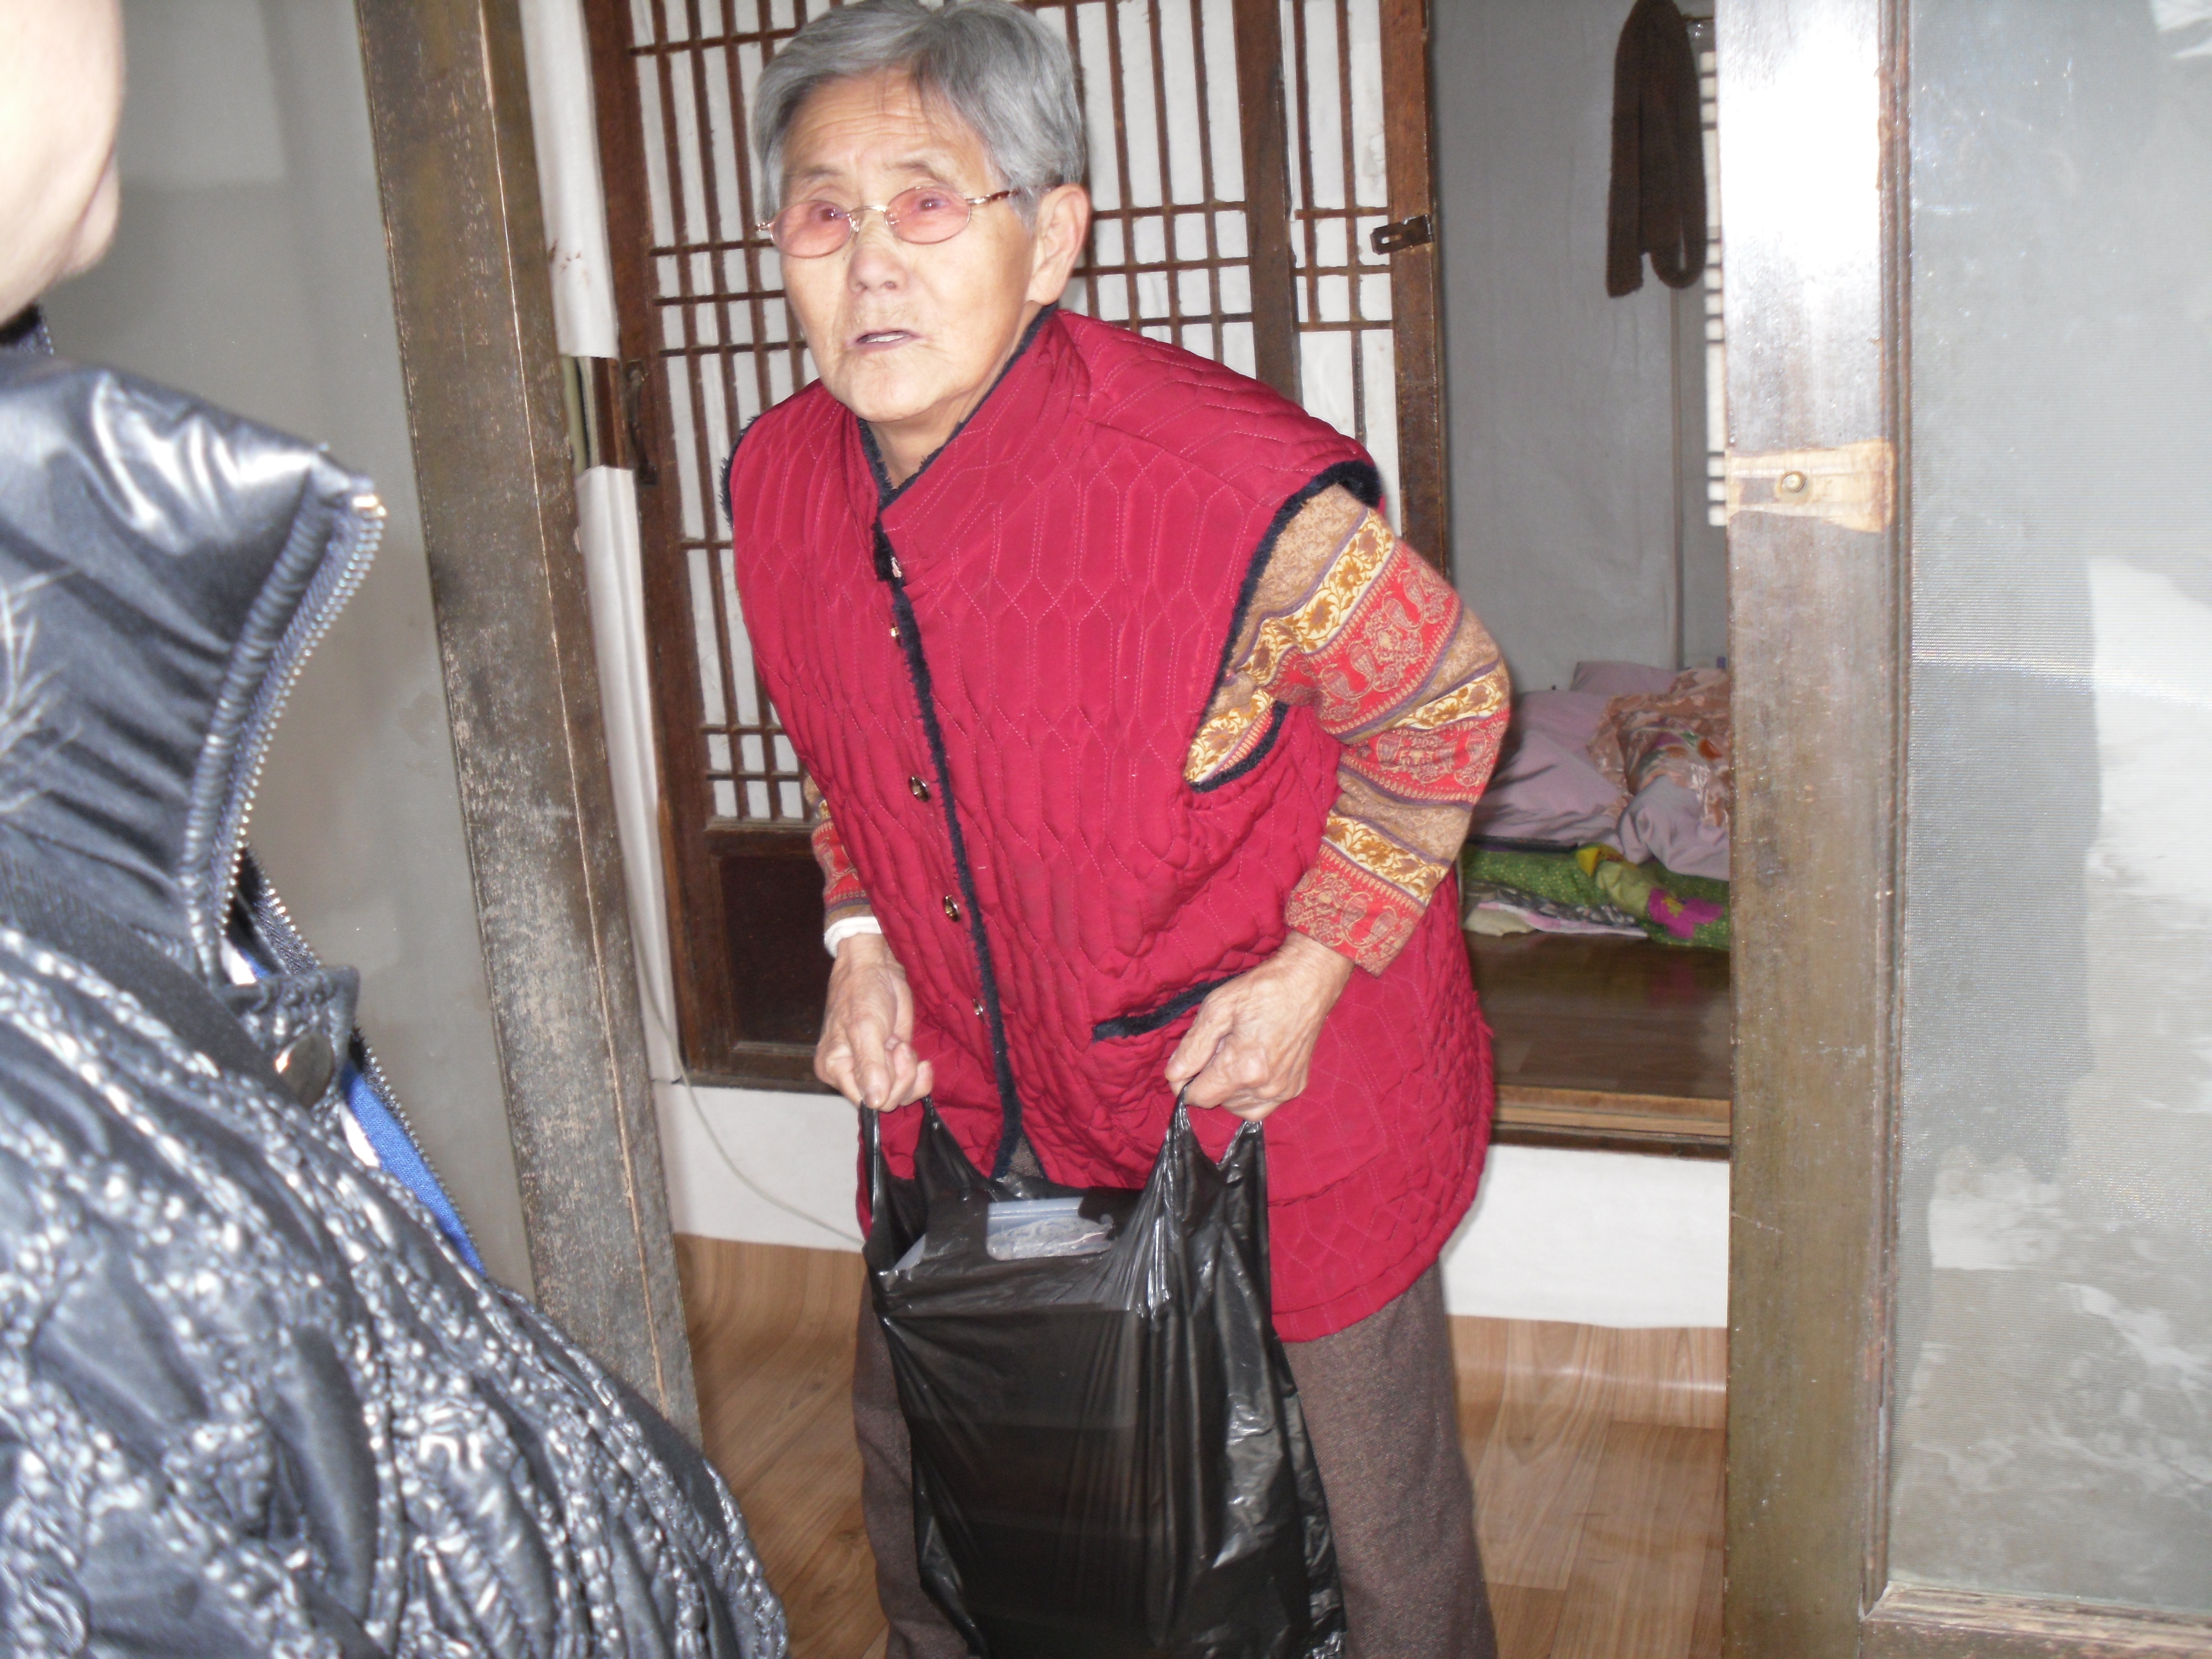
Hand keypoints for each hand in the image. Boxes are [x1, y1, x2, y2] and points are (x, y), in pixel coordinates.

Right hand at [815, 932, 933, 1110]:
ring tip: (904, 1046)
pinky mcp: (894, 1061)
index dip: (885, 1087)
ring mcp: (876, 1068)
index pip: (864, 1101)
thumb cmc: (862, 992)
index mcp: (835, 1069)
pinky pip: (910, 1084)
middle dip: (900, 1077)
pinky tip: (921, 1061)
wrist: (877, 967)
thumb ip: (869, 1066)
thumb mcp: (864, 1027)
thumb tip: (874, 1102)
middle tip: (899, 1047)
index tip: (891, 1054)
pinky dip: (920, 1075)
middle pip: (885, 1101)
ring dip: (910, 1074)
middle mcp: (852, 1073)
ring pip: (900, 1095)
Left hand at [1163, 932, 1354, 1122]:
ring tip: (1235, 1055)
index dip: (1185, 1083)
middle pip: (1218, 1102)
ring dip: (1229, 1089)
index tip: (1188, 1063)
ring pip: (1239, 1108)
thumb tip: (1174, 1076)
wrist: (1306, 982)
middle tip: (1219, 1046)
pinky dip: (1249, 1093)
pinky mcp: (1296, 1087)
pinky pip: (1262, 1105)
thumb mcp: (1216, 1008)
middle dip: (1210, 1079)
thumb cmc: (1261, 990)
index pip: (1199, 1097)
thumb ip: (1192, 1048)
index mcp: (1244, 1068)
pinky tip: (1250, 1065)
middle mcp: (1265, 1087)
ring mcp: (1284, 1090)